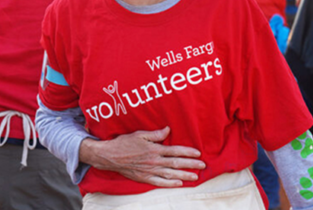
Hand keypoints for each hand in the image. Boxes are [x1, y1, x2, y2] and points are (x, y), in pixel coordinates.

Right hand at [79, 126, 205, 186]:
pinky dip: (170, 183)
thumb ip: (156, 134)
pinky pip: (159, 182)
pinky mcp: (144, 178)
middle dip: (191, 164)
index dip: (187, 152)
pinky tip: (178, 183)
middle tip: (203, 166)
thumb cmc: (124, 143)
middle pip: (176, 163)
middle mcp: (154, 161)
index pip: (175, 150)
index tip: (198, 153)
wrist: (110, 156)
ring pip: (171, 174)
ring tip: (195, 177)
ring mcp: (149, 171)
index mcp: (154, 149)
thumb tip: (168, 130)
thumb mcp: (140, 134)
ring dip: (184, 175)